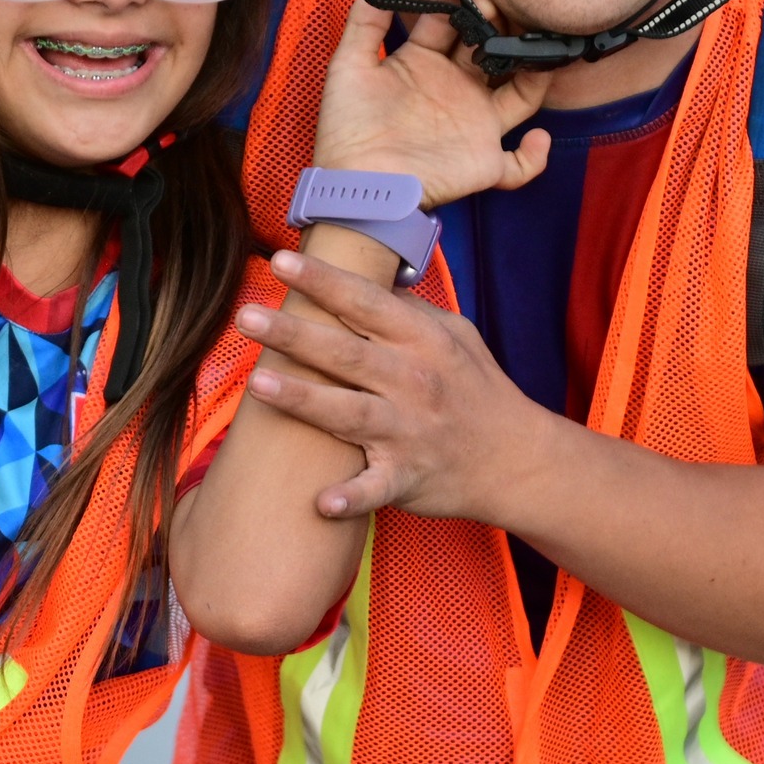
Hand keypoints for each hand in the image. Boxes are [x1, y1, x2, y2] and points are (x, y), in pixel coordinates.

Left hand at [237, 250, 553, 521]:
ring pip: (350, 413)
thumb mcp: (456, 336)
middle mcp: (414, 382)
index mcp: (422, 341)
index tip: (281, 260)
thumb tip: (366, 279)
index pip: (365, 303)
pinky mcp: (408, 478)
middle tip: (245, 316)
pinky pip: (376, 489)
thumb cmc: (478, 391)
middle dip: (295, 333)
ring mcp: (410, 432)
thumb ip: (409, 310)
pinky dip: (351, 498)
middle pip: (346, 353)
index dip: (324, 280)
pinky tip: (321, 503)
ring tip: (258, 385)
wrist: (518, 460)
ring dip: (305, 400)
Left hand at [312, 0, 550, 207]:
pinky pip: (519, 165)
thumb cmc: (350, 128)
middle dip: (497, 24)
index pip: (448, 22)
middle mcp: (455, 89)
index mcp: (423, 64)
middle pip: (490, 48)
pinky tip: (538, 137)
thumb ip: (365, 24)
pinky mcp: (484, 163)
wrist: (358, 184)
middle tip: (493, 4)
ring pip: (520, 94)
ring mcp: (474, 125)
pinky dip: (535, 155)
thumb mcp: (349, 69)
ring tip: (532, 46)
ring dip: (532, 70)